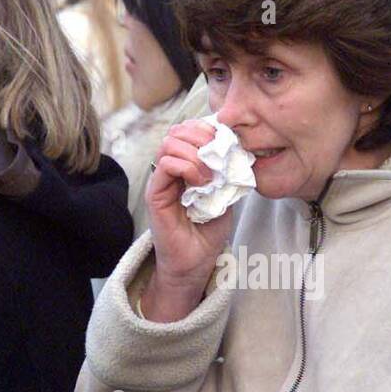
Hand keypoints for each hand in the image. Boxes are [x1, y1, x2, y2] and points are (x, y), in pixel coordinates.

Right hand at [142, 121, 235, 320]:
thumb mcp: (225, 194)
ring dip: (195, 153)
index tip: (226, 142)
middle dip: (201, 137)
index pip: (189, 130)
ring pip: (169, 143)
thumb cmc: (209, 231)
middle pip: (177, 131)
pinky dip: (186, 167)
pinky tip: (201, 183)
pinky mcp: (155, 194)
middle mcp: (170, 169)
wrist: (196, 262)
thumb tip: (235, 149)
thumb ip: (226, 171)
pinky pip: (165, 165)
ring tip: (210, 175)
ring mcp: (161, 180)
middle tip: (218, 157)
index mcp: (185, 165)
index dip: (206, 129)